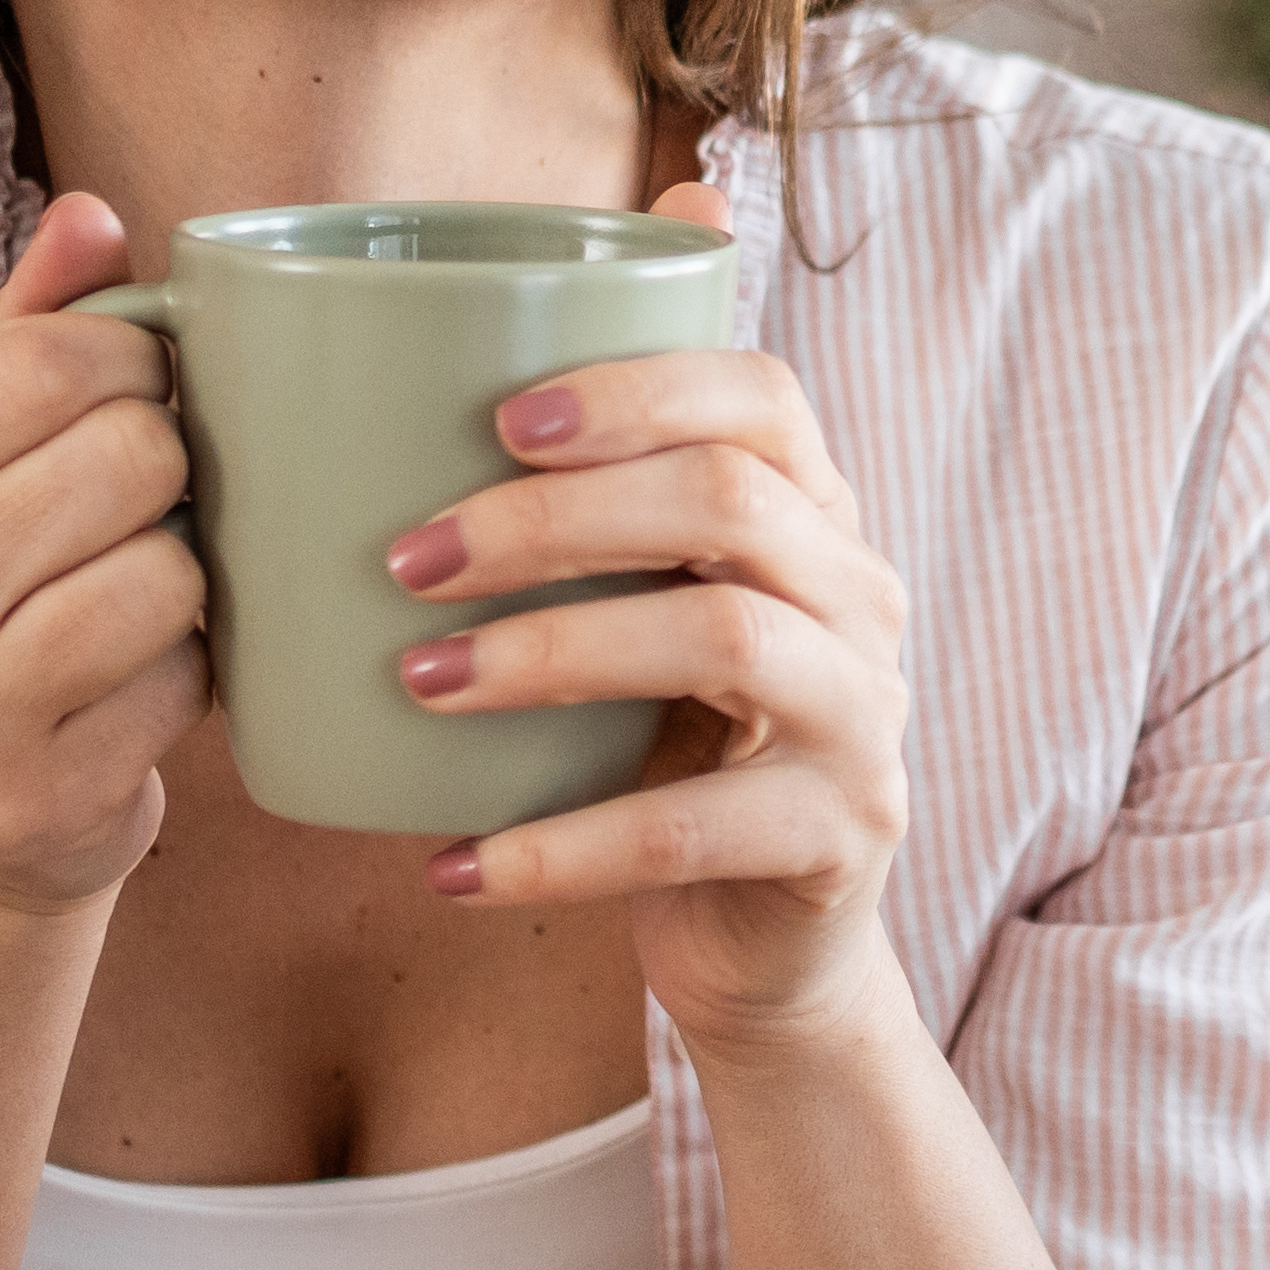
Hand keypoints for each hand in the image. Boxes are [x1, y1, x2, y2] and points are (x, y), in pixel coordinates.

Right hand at [0, 192, 204, 915]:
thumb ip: (35, 330)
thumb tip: (95, 213)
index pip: (45, 359)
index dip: (137, 363)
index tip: (143, 395)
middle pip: (129, 457)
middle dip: (172, 474)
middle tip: (148, 511)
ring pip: (166, 574)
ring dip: (188, 583)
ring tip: (141, 599)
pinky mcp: (33, 799)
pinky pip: (185, 686)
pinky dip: (192, 679)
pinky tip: (141, 685)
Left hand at [388, 179, 912, 1060]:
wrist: (765, 942)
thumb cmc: (675, 746)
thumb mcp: (647, 607)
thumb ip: (595, 492)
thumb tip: (494, 327)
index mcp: (813, 516)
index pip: (760, 396)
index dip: (635, 388)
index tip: (498, 418)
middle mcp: (860, 598)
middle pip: (726, 501)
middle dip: (555, 516)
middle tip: (407, 560)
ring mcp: (863, 718)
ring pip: (720, 638)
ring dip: (548, 650)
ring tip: (418, 682)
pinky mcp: (839, 839)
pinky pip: (688, 829)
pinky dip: (557, 848)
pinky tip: (452, 865)